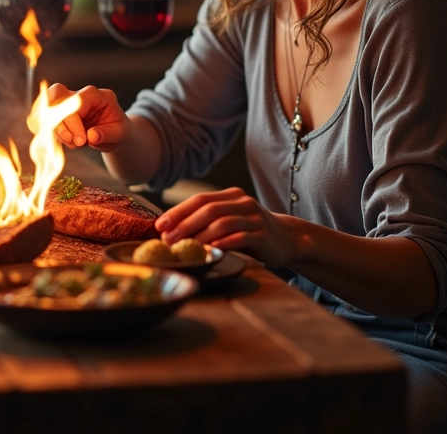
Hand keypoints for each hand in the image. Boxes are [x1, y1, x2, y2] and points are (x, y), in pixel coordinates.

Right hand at [48, 83, 132, 152]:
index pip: (78, 100)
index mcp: (98, 95)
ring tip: (72, 144)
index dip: (74, 121)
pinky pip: (46, 118)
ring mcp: (69, 102)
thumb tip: (91, 136)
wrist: (112, 135)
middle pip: (57, 94)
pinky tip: (66, 143)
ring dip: (56, 128)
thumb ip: (107, 134)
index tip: (81, 141)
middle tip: (72, 141)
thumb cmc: (118, 130)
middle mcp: (81, 95)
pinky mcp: (60, 113)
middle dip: (60, 120)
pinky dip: (51, 131)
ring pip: (49, 106)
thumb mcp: (120, 133)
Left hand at [155, 187, 296, 267]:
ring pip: (222, 223)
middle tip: (167, 239)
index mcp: (230, 195)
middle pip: (208, 209)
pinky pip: (239, 237)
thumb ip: (207, 221)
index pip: (199, 199)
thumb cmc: (250, 231)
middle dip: (184, 224)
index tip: (160, 225)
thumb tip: (170, 230)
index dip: (178, 211)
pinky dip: (223, 244)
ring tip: (185, 248)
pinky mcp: (262, 235)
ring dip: (200, 236)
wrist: (287, 238)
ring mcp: (254, 218)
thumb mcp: (230, 220)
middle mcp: (242, 202)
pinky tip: (210, 251)